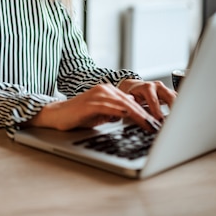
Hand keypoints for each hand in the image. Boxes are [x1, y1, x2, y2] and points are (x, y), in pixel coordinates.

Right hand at [26, 81, 173, 131]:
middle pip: (131, 101)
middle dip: (146, 114)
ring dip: (138, 115)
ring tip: (149, 124)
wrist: (57, 115)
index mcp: (108, 91)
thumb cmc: (78, 116)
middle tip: (158, 125)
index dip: (145, 112)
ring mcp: (98, 95)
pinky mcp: (91, 103)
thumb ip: (114, 113)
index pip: (131, 101)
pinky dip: (123, 113)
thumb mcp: (101, 115)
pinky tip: (132, 118)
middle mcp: (104, 89)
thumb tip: (129, 117)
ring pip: (123, 104)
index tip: (156, 123)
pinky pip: (111, 108)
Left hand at [118, 78, 175, 121]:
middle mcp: (158, 86)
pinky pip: (178, 100)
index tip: (160, 121)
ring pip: (176, 97)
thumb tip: (133, 110)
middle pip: (170, 96)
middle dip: (173, 109)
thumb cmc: (133, 94)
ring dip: (179, 109)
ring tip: (180, 120)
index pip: (154, 100)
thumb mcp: (130, 98)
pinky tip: (181, 117)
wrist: (136, 87)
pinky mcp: (170, 94)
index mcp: (147, 87)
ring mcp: (165, 89)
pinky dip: (180, 108)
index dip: (157, 111)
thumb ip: (133, 104)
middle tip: (175, 121)